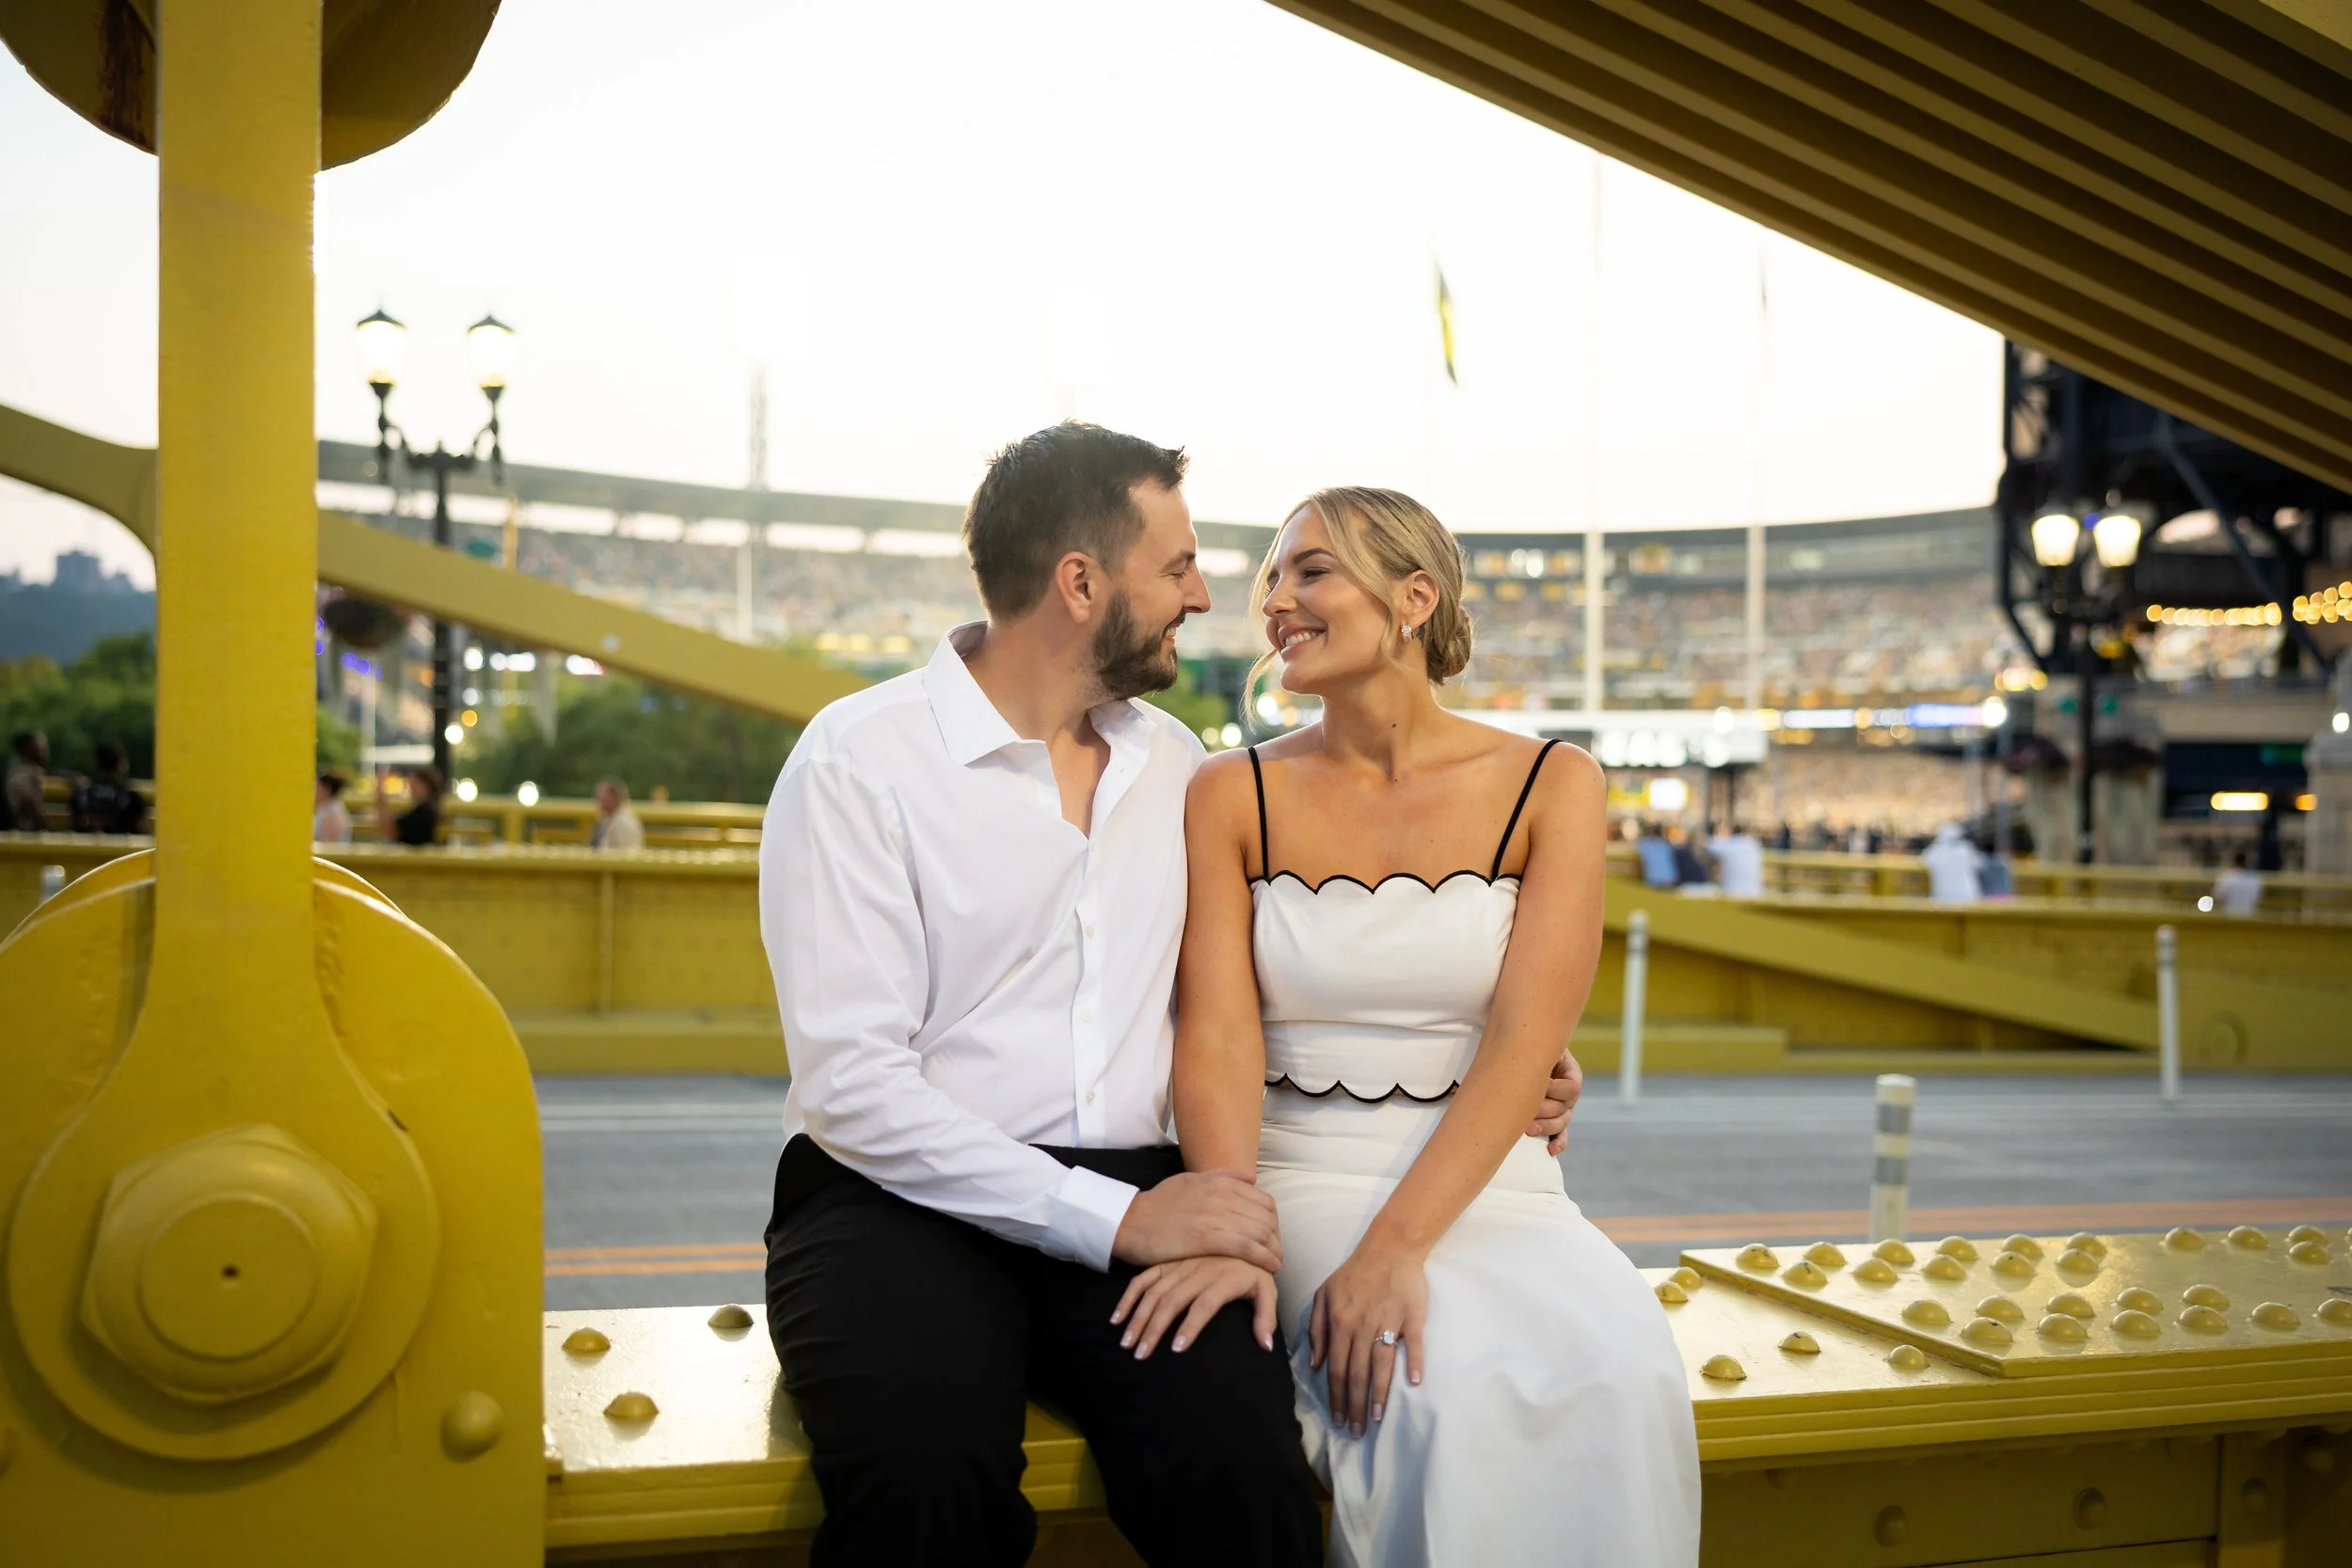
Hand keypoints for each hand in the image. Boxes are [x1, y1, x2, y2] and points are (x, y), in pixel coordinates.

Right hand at [1109, 1256, 1278, 1358]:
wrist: (1239, 1238)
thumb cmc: (1251, 1271)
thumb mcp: (1266, 1289)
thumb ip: (1266, 1316)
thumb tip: (1265, 1346)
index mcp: (1223, 1277)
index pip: (1205, 1304)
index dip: (1191, 1326)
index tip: (1177, 1350)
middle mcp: (1198, 1270)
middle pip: (1173, 1300)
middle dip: (1154, 1328)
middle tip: (1141, 1355)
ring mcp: (1179, 1265)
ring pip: (1154, 1291)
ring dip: (1138, 1317)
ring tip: (1127, 1343)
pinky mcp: (1166, 1263)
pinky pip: (1143, 1279)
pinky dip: (1128, 1297)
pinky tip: (1117, 1318)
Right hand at [1112, 1168, 1281, 1272]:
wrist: (1130, 1221)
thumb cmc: (1158, 1204)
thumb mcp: (1190, 1180)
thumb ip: (1222, 1177)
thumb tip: (1252, 1178)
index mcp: (1220, 1182)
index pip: (1264, 1201)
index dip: (1273, 1221)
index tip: (1271, 1236)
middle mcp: (1222, 1195)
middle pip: (1267, 1218)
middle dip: (1276, 1237)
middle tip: (1275, 1253)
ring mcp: (1216, 1216)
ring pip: (1261, 1232)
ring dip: (1274, 1250)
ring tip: (1275, 1264)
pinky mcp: (1208, 1238)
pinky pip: (1248, 1247)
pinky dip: (1264, 1258)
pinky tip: (1269, 1268)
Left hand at [1309, 1245, 1426, 1436]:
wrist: (1389, 1247)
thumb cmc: (1355, 1273)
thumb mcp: (1324, 1294)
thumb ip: (1316, 1328)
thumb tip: (1316, 1364)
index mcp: (1339, 1322)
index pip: (1336, 1368)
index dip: (1336, 1397)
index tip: (1337, 1420)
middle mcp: (1361, 1325)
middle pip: (1356, 1373)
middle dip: (1354, 1405)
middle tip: (1355, 1432)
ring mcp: (1388, 1321)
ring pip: (1381, 1364)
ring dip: (1378, 1393)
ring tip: (1375, 1417)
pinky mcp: (1412, 1317)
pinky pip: (1414, 1343)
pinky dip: (1414, 1362)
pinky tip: (1414, 1383)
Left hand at [1527, 1048, 1582, 1154]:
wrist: (1521, 1053)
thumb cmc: (1528, 1045)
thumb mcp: (1538, 1044)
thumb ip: (1540, 1050)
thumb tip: (1532, 1060)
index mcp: (1571, 1072)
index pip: (1572, 1087)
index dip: (1555, 1090)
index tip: (1539, 1085)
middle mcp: (1569, 1092)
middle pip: (1565, 1108)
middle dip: (1544, 1111)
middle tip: (1526, 1112)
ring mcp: (1563, 1107)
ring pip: (1561, 1123)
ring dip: (1546, 1127)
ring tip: (1529, 1129)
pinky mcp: (1554, 1120)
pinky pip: (1561, 1135)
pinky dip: (1558, 1143)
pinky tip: (1551, 1150)